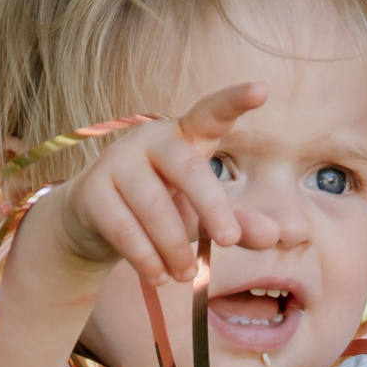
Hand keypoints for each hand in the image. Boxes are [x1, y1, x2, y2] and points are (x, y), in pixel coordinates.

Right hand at [46, 84, 297, 284]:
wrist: (93, 222)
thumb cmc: (161, 209)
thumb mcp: (202, 215)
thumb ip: (238, 223)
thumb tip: (274, 236)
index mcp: (184, 136)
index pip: (211, 113)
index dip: (234, 101)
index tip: (262, 89)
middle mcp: (149, 139)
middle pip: (188, 169)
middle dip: (212, 207)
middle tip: (230, 242)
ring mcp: (116, 161)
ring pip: (154, 207)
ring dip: (176, 248)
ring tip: (188, 274)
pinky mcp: (91, 191)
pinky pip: (124, 230)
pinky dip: (147, 259)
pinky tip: (160, 277)